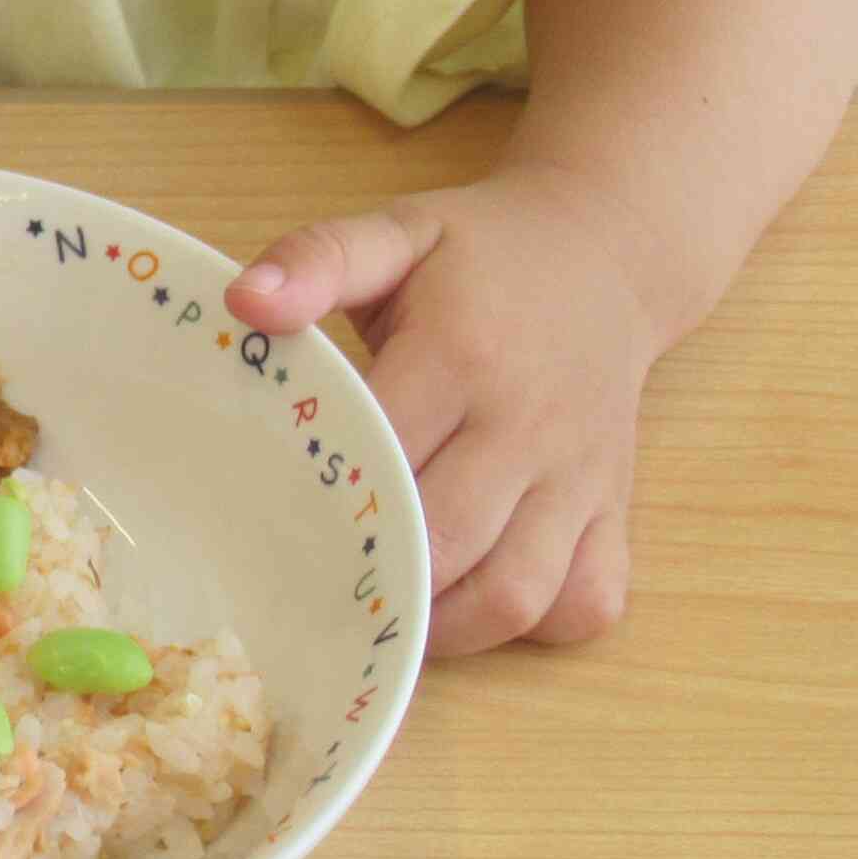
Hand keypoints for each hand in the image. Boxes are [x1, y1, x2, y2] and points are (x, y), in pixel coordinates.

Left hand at [224, 167, 676, 655]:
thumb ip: (317, 260)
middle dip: (376, 580)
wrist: (610, 252)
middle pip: (446, 541)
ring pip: (519, 593)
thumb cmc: (484, 254)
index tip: (266, 523)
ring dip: (448, 626)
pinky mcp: (614, 508)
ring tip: (390, 615)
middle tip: (315, 593)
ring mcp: (580, 477)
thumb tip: (243, 304)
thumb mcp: (396, 232)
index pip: (381, 455)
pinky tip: (481, 605)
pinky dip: (537, 625)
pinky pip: (588, 601)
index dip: (324, 500)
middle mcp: (528, 427)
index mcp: (462, 356)